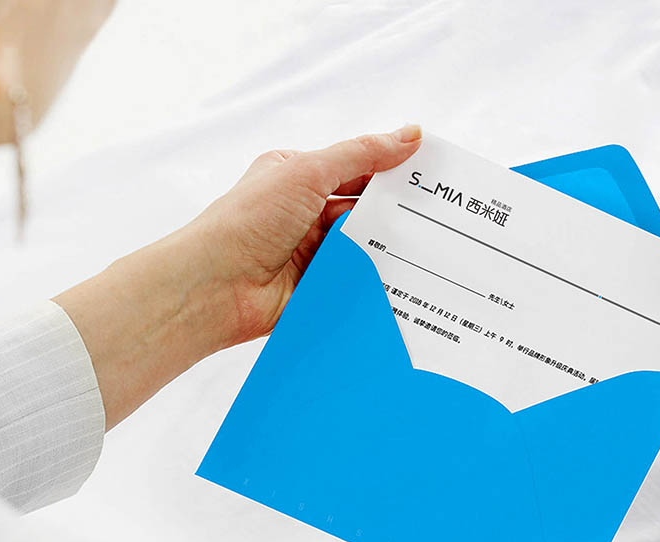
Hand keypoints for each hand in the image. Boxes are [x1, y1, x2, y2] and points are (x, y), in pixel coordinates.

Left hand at [55, 126, 420, 428]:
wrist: (214, 287)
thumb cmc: (247, 220)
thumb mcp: (307, 171)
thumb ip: (362, 154)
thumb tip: (410, 134)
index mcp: (297, 177)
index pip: (356, 169)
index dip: (394, 171)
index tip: (434, 177)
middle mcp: (303, 214)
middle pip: (364, 210)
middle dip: (397, 214)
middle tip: (445, 219)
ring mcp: (310, 254)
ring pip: (363, 248)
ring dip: (386, 250)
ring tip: (434, 251)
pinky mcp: (315, 289)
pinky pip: (354, 282)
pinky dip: (373, 281)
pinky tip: (405, 282)